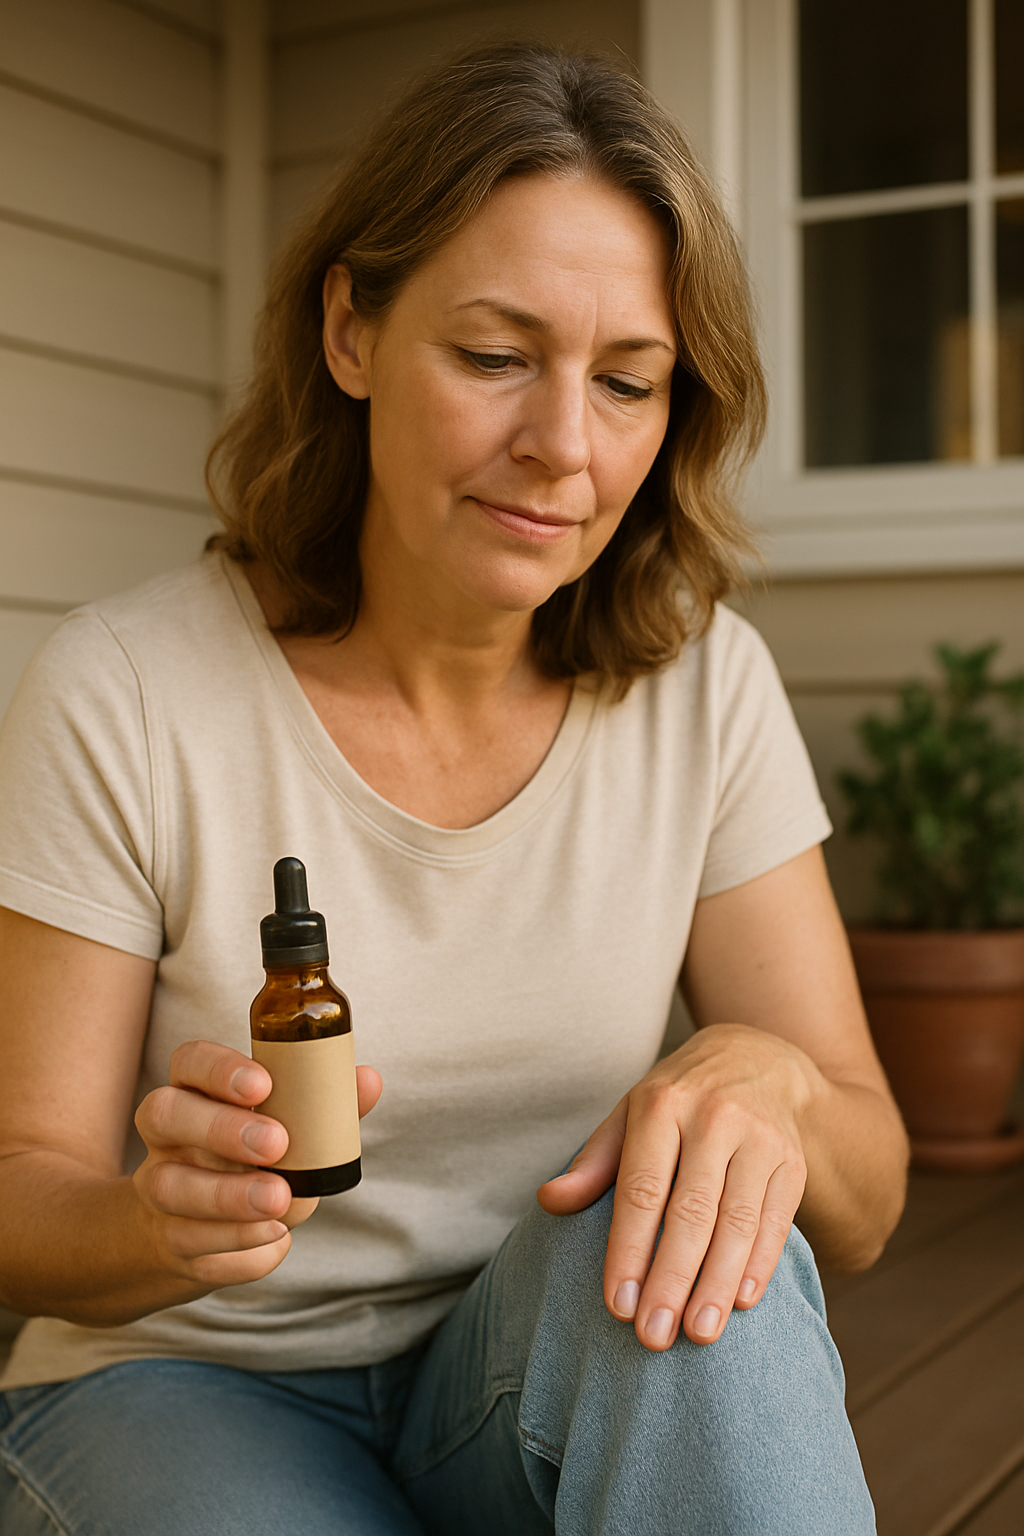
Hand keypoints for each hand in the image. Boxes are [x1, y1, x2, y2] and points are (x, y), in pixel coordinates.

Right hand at [132, 1039, 381, 1291]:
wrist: (197, 1233)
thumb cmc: (254, 1161)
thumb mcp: (286, 1129)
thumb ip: (327, 1104)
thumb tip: (369, 1081)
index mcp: (196, 1091)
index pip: (189, 1060)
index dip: (218, 1068)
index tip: (263, 1086)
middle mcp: (168, 1136)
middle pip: (163, 1115)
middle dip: (220, 1129)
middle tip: (276, 1146)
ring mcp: (160, 1191)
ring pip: (170, 1188)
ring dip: (228, 1198)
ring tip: (280, 1204)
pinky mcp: (170, 1244)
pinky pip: (196, 1249)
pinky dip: (240, 1251)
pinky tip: (274, 1240)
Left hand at [536, 1024, 813, 1349]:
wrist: (756, 1057)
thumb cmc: (678, 1100)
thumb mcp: (630, 1114)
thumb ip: (593, 1162)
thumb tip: (548, 1201)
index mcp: (662, 1106)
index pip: (642, 1189)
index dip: (629, 1249)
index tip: (617, 1304)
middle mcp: (713, 1118)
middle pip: (691, 1211)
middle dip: (671, 1279)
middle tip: (653, 1336)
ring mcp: (759, 1138)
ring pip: (737, 1221)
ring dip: (717, 1283)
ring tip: (698, 1333)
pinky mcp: (793, 1161)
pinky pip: (776, 1219)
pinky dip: (760, 1264)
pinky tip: (741, 1302)